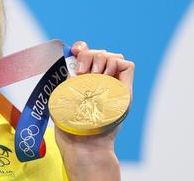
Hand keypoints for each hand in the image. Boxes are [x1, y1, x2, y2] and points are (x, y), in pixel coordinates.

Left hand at [54, 41, 134, 179]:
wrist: (84, 145)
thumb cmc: (72, 127)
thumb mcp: (66, 95)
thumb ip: (70, 78)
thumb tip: (69, 57)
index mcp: (85, 81)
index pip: (88, 55)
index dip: (82, 48)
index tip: (75, 51)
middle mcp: (101, 82)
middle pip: (100, 52)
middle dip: (89, 55)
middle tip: (80, 71)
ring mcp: (114, 86)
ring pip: (113, 56)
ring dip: (100, 59)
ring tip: (91, 75)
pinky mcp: (125, 91)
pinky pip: (127, 65)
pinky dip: (115, 64)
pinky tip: (104, 76)